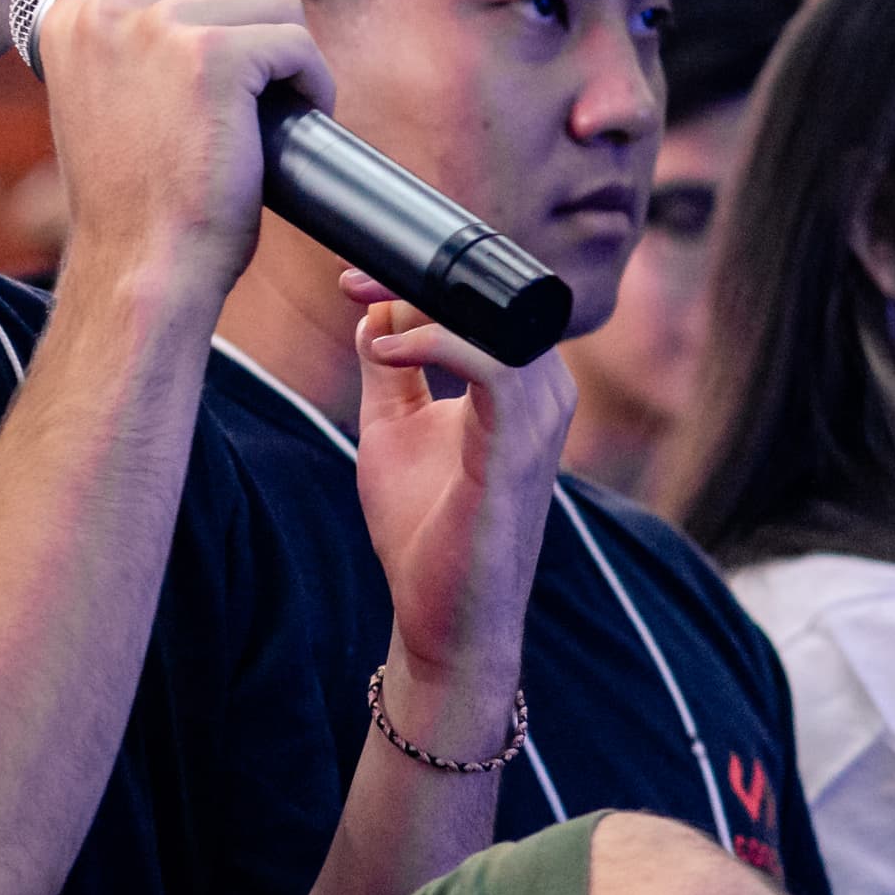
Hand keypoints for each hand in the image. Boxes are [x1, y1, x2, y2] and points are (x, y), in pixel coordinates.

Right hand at [29, 0, 335, 310]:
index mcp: (67, 14)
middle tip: (246, 106)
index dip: (211, 10)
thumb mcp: (105, 98)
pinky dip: (313, 82)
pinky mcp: (214, 55)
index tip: (213, 75)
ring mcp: (157, 26)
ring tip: (269, 115)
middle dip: (250, 38)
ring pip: (270, 2)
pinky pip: (296, 40)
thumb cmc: (134, 202)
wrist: (141, 269)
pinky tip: (298, 120)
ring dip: (284, 57)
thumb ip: (133, 40)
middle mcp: (104, 9)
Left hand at [348, 266, 569, 718]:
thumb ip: (390, 369)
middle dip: (421, 275)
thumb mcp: (393, 429)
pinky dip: (437, 344)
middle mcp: (543, 393)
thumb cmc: (425, 531)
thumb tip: (373, 311)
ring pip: (500, 319)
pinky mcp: (522, 449)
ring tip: (365, 309)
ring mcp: (541, 419)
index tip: (351, 278)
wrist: (441, 619)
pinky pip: (496, 365)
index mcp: (518, 384)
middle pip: (496, 296)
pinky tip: (387, 354)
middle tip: (353, 279)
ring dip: (426, 304)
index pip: (484, 300)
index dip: (418, 275)